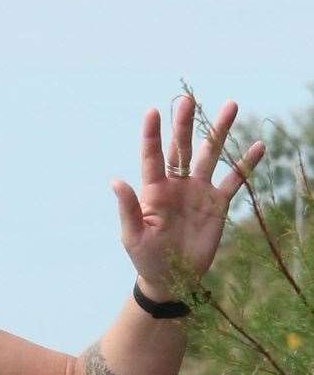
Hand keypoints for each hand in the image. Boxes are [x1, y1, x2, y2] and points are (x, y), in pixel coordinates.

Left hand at [111, 96, 264, 298]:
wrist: (172, 276)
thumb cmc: (146, 257)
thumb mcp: (133, 235)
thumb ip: (128, 208)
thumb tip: (115, 180)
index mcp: (153, 190)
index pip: (152, 156)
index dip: (152, 135)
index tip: (152, 112)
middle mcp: (176, 184)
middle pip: (182, 147)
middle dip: (184, 123)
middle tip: (188, 98)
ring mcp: (198, 191)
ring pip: (210, 155)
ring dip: (219, 131)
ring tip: (230, 105)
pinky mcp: (217, 203)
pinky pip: (234, 180)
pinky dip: (246, 164)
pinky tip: (259, 146)